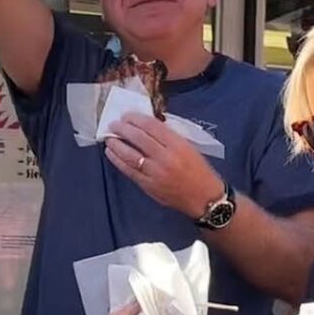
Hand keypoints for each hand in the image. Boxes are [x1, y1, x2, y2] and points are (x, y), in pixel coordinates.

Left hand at [105, 113, 223, 220]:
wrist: (204, 198)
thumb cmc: (199, 171)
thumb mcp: (189, 147)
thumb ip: (170, 137)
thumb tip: (148, 127)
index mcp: (178, 145)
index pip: (152, 126)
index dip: (136, 119)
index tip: (127, 115)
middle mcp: (165, 157)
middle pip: (138, 138)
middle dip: (123, 129)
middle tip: (114, 125)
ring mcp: (155, 173)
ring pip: (130, 155)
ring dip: (116, 144)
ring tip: (109, 138)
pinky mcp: (148, 186)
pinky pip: (129, 171)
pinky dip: (118, 161)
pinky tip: (111, 154)